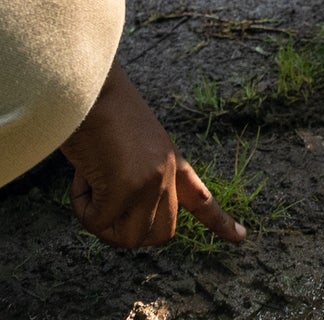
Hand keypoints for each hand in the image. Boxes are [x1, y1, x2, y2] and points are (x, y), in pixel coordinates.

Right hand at [62, 69, 243, 249]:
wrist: (87, 85)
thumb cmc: (97, 110)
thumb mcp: (129, 146)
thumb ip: (136, 177)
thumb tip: (116, 214)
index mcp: (170, 160)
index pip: (200, 196)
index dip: (220, 221)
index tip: (241, 237)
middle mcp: (166, 173)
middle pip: (160, 235)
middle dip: (126, 231)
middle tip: (102, 205)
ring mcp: (150, 181)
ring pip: (129, 238)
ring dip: (101, 222)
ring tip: (90, 185)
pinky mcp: (125, 187)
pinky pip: (98, 222)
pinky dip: (82, 208)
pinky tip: (82, 176)